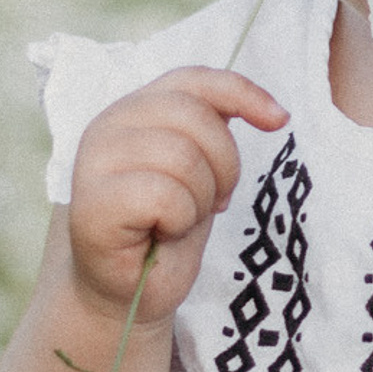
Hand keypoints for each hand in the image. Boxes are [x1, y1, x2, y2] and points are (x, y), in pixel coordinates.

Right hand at [67, 68, 286, 321]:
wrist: (130, 291)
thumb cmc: (167, 228)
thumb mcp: (201, 168)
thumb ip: (214, 129)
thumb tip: (273, 110)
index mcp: (135, 109)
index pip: (193, 79)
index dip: (241, 93)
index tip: (280, 120)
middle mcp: (109, 125)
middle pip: (195, 116)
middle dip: (224, 165)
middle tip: (212, 201)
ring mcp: (93, 162)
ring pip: (182, 157)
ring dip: (200, 199)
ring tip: (180, 219)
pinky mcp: (92, 204)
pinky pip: (165, 196)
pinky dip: (180, 221)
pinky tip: (162, 234)